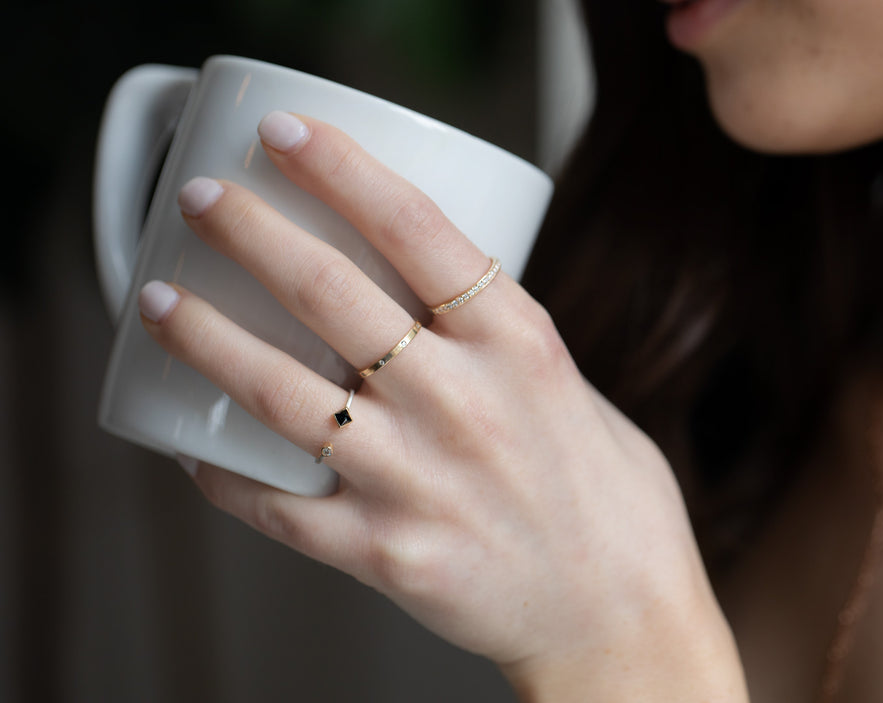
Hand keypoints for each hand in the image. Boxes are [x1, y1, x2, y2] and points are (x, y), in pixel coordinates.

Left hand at [139, 112, 746, 700]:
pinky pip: (278, 506)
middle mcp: (464, 401)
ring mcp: (418, 479)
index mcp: (519, 344)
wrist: (621, 616)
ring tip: (161, 301)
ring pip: (282, 392)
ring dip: (207, 338)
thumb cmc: (608, 499)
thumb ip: (500, 343)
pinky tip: (192, 447)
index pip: (416, 227)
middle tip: (203, 199)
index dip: (339, 169)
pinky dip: (224, 474)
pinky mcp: (387, 552)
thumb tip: (434, 308)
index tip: (284, 134)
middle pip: (330, 291)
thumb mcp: (570, 387)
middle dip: (248, 231)